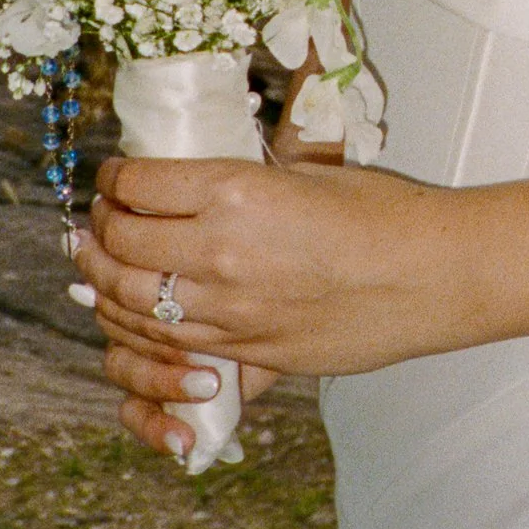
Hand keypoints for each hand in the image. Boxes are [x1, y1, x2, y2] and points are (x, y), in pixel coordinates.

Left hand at [75, 152, 478, 451]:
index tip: (115, 175)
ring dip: (103, 282)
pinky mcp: (247, 354)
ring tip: (99, 264)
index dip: (114, 178)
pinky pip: (169, 347)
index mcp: (236, 193)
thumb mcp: (305, 174)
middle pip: (120, 244)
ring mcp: (229, 312)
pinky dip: (140, 330)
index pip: (138, 184)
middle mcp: (220, 253)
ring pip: (129, 303)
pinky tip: (136, 314)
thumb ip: (242, 184)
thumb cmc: (382, 214)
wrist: (431, 277)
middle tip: (98, 218)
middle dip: (97, 229)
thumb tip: (195, 185)